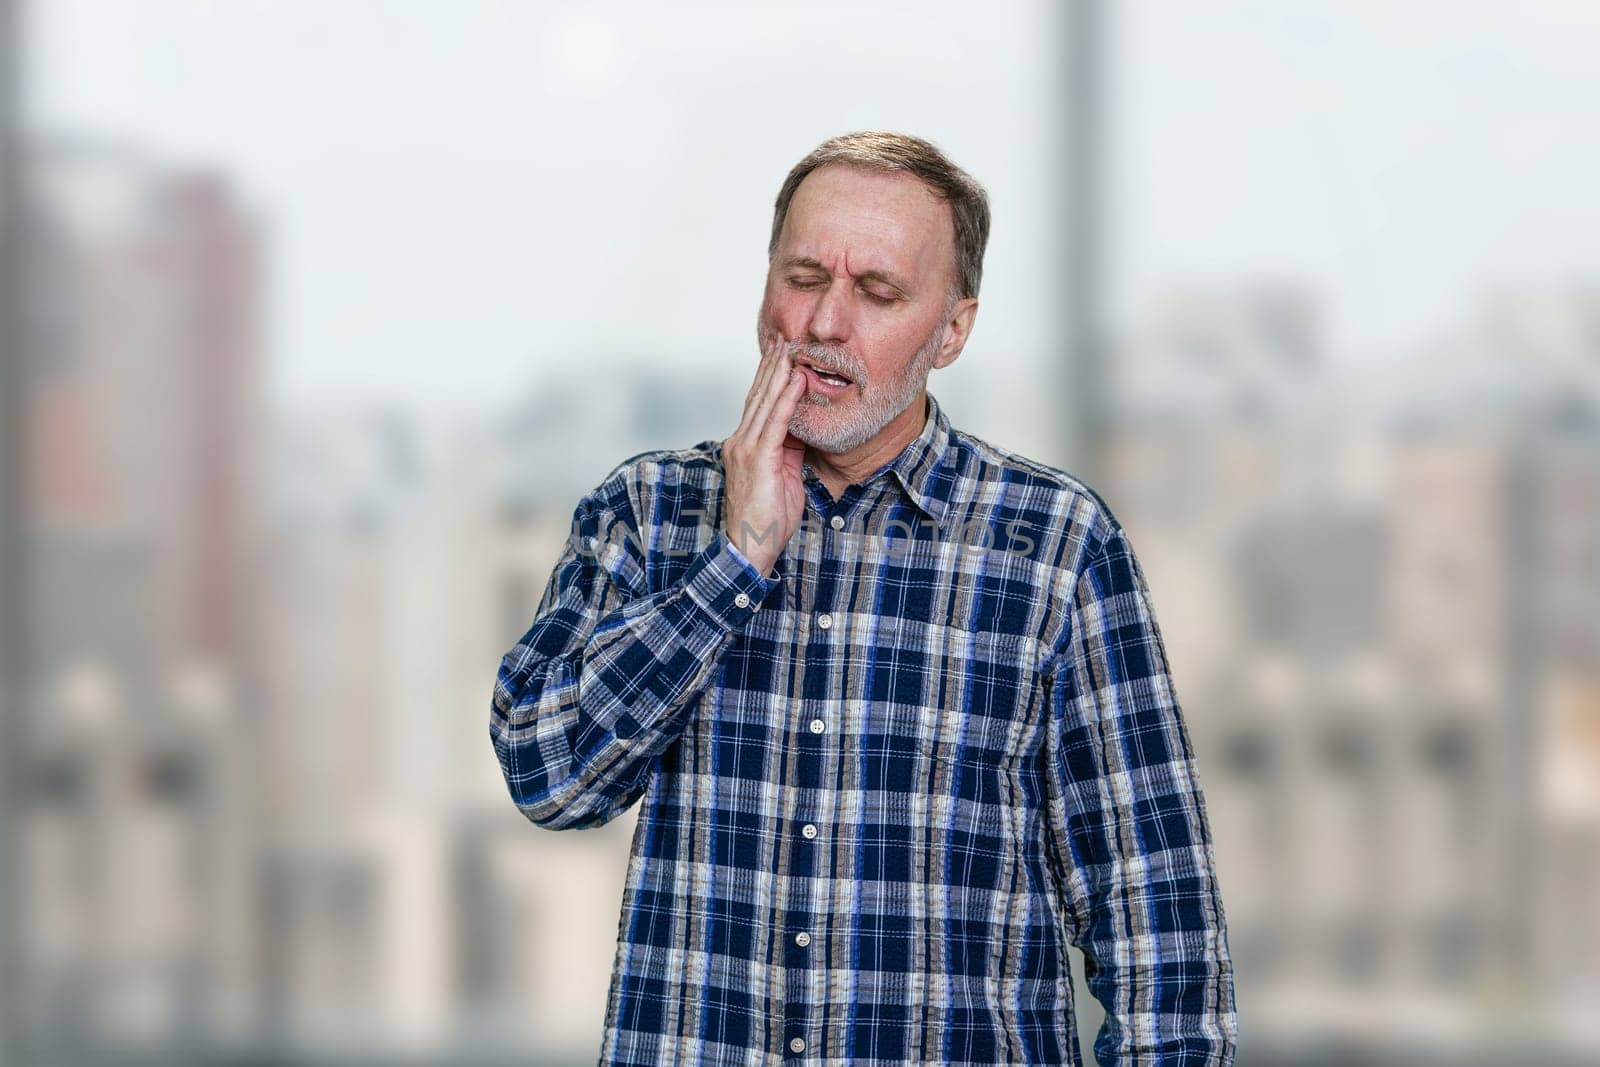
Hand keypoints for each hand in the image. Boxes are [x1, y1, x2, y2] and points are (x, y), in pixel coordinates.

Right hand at [721, 328, 806, 576]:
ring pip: (764, 402)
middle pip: (758, 395)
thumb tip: (802, 428)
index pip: (757, 404)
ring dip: (779, 373)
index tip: (780, 353)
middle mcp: (740, 441)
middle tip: (783, 337)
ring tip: (790, 348)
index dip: (769, 377)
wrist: (750, 547)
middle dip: (772, 365)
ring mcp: (746, 449)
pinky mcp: (757, 459)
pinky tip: (796, 381)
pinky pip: (776, 423)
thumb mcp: (783, 476)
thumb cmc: (767, 519)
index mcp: (744, 445)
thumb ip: (789, 449)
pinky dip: (787, 399)